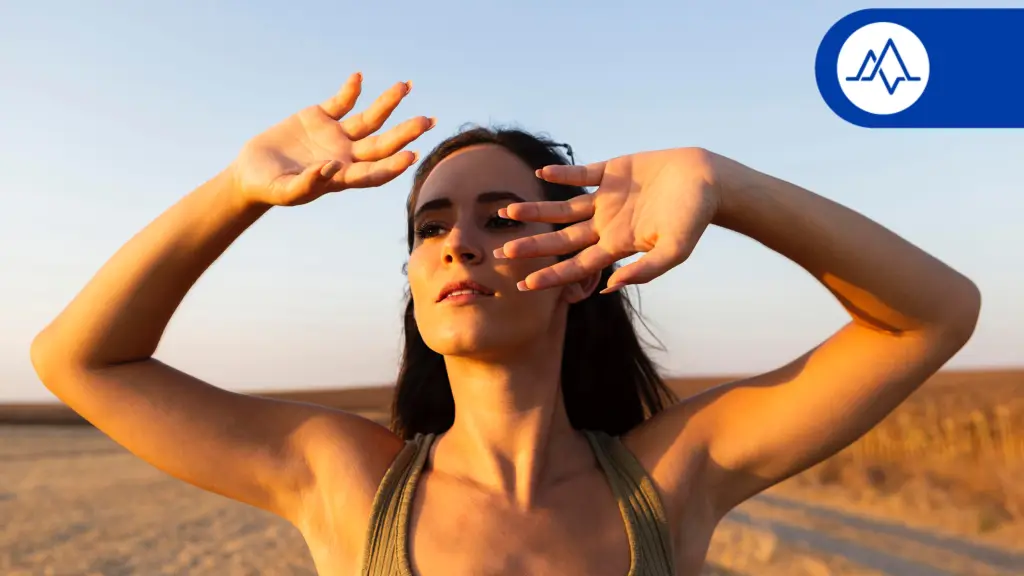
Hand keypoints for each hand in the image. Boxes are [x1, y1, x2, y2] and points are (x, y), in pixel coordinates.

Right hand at [231, 72, 434, 206]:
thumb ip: (308, 184)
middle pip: (382, 144)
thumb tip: (332, 169)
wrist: (252, 171)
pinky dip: (350, 90)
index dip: (392, 166)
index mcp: (342, 178)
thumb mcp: (285, 191)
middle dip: (405, 133)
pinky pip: (342, 101)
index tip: (411, 156)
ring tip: (405, 86)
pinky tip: (358, 78)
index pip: (374, 173)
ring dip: (388, 103)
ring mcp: (336, 135)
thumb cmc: (269, 187)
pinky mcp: (321, 117)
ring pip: (370, 119)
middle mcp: (346, 156)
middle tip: (427, 121)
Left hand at [497, 148, 721, 292]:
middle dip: (533, 247)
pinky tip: (540, 174)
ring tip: (508, 213)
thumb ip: (644, 271)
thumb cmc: (694, 219)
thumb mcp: (674, 251)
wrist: (707, 180)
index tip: (524, 285)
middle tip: (503, 254)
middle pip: (562, 240)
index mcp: (618, 246)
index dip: (552, 276)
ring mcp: (606, 198)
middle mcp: (606, 224)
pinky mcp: (612, 172)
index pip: (577, 266)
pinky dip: (561, 174)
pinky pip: (580, 174)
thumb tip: (609, 288)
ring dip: (537, 210)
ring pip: (563, 208)